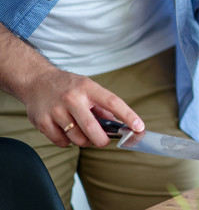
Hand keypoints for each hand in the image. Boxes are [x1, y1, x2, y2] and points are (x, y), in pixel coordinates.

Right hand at [20, 67, 143, 147]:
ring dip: (84, 141)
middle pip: (91, 128)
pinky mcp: (42, 121)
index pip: (113, 102)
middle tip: (103, 141)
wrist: (35, 80)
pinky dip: (67, 142)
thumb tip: (119, 125)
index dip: (128, 116)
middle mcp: (72, 98)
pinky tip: (66, 131)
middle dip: (101, 140)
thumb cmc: (67, 86)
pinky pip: (61, 141)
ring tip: (82, 133)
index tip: (139, 127)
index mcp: (88, 88)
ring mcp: (56, 110)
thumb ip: (102, 106)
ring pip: (76, 138)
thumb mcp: (88, 87)